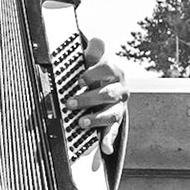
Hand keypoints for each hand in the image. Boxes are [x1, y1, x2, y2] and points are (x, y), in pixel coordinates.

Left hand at [68, 36, 127, 154]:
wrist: (106, 88)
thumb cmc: (95, 73)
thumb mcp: (94, 61)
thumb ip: (94, 51)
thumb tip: (96, 39)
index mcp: (114, 73)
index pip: (108, 70)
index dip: (94, 74)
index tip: (79, 79)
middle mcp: (119, 91)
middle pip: (107, 94)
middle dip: (89, 98)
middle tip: (70, 102)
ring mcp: (117, 108)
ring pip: (110, 114)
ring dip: (96, 118)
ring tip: (81, 122)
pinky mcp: (113, 123)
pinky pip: (112, 133)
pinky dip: (108, 141)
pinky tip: (104, 149)